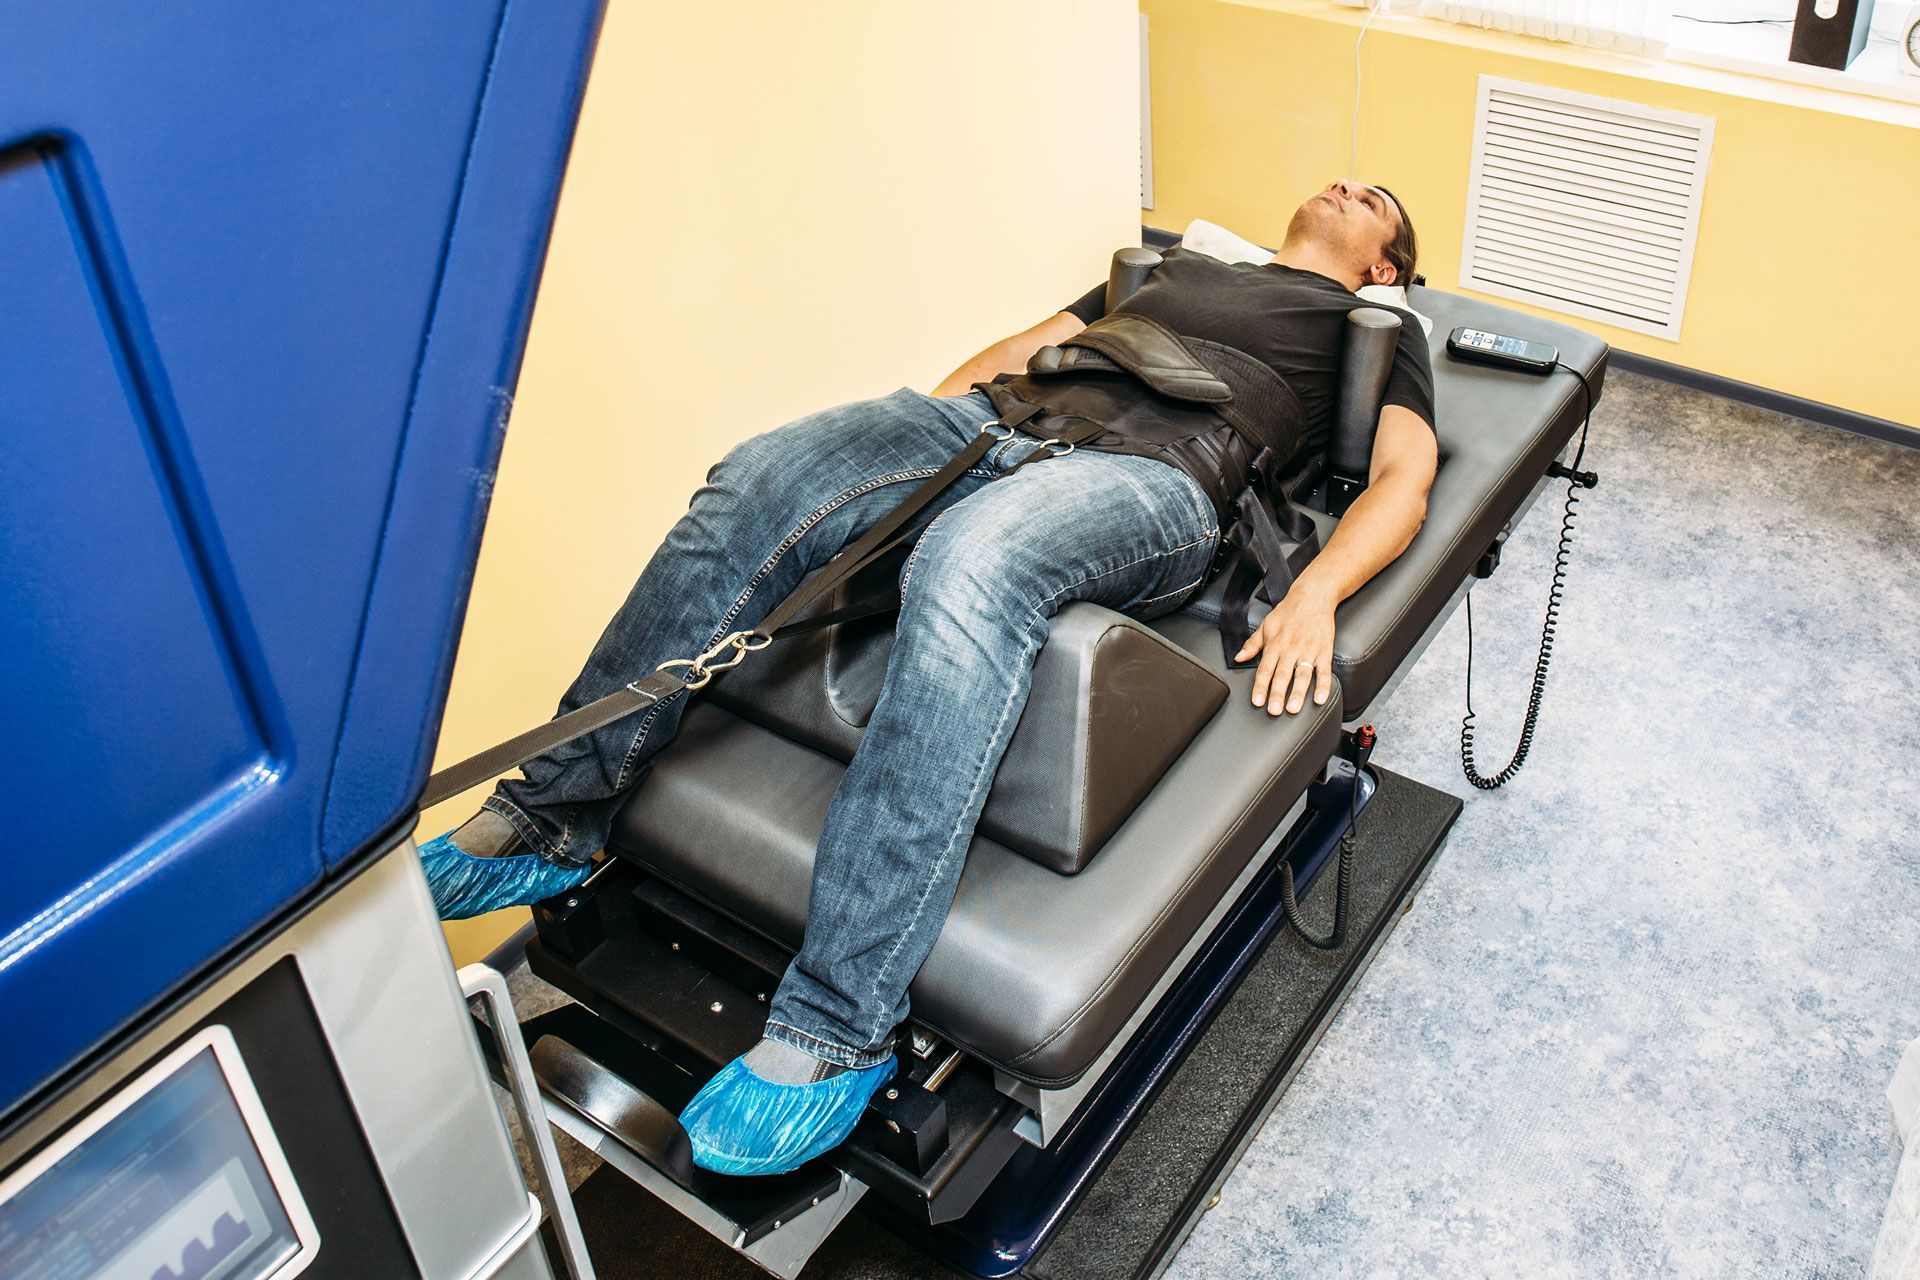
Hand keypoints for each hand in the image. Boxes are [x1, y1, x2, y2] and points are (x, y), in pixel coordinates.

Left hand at [1236, 584, 1336, 715]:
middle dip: (1277, 694)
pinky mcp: (1324, 651)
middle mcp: (1291, 649)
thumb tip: (1238, 658)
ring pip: (1302, 675)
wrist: (1313, 597)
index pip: (1265, 669)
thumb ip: (1252, 644)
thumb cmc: (1288, 612)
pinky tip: (1320, 698)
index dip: (1260, 687)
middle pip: (1282, 675)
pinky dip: (1323, 685)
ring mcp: (1309, 651)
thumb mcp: (1266, 626)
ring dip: (1298, 693)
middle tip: (1274, 710)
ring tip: (1293, 708)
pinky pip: (1324, 671)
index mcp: (1275, 645)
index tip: (1257, 701)